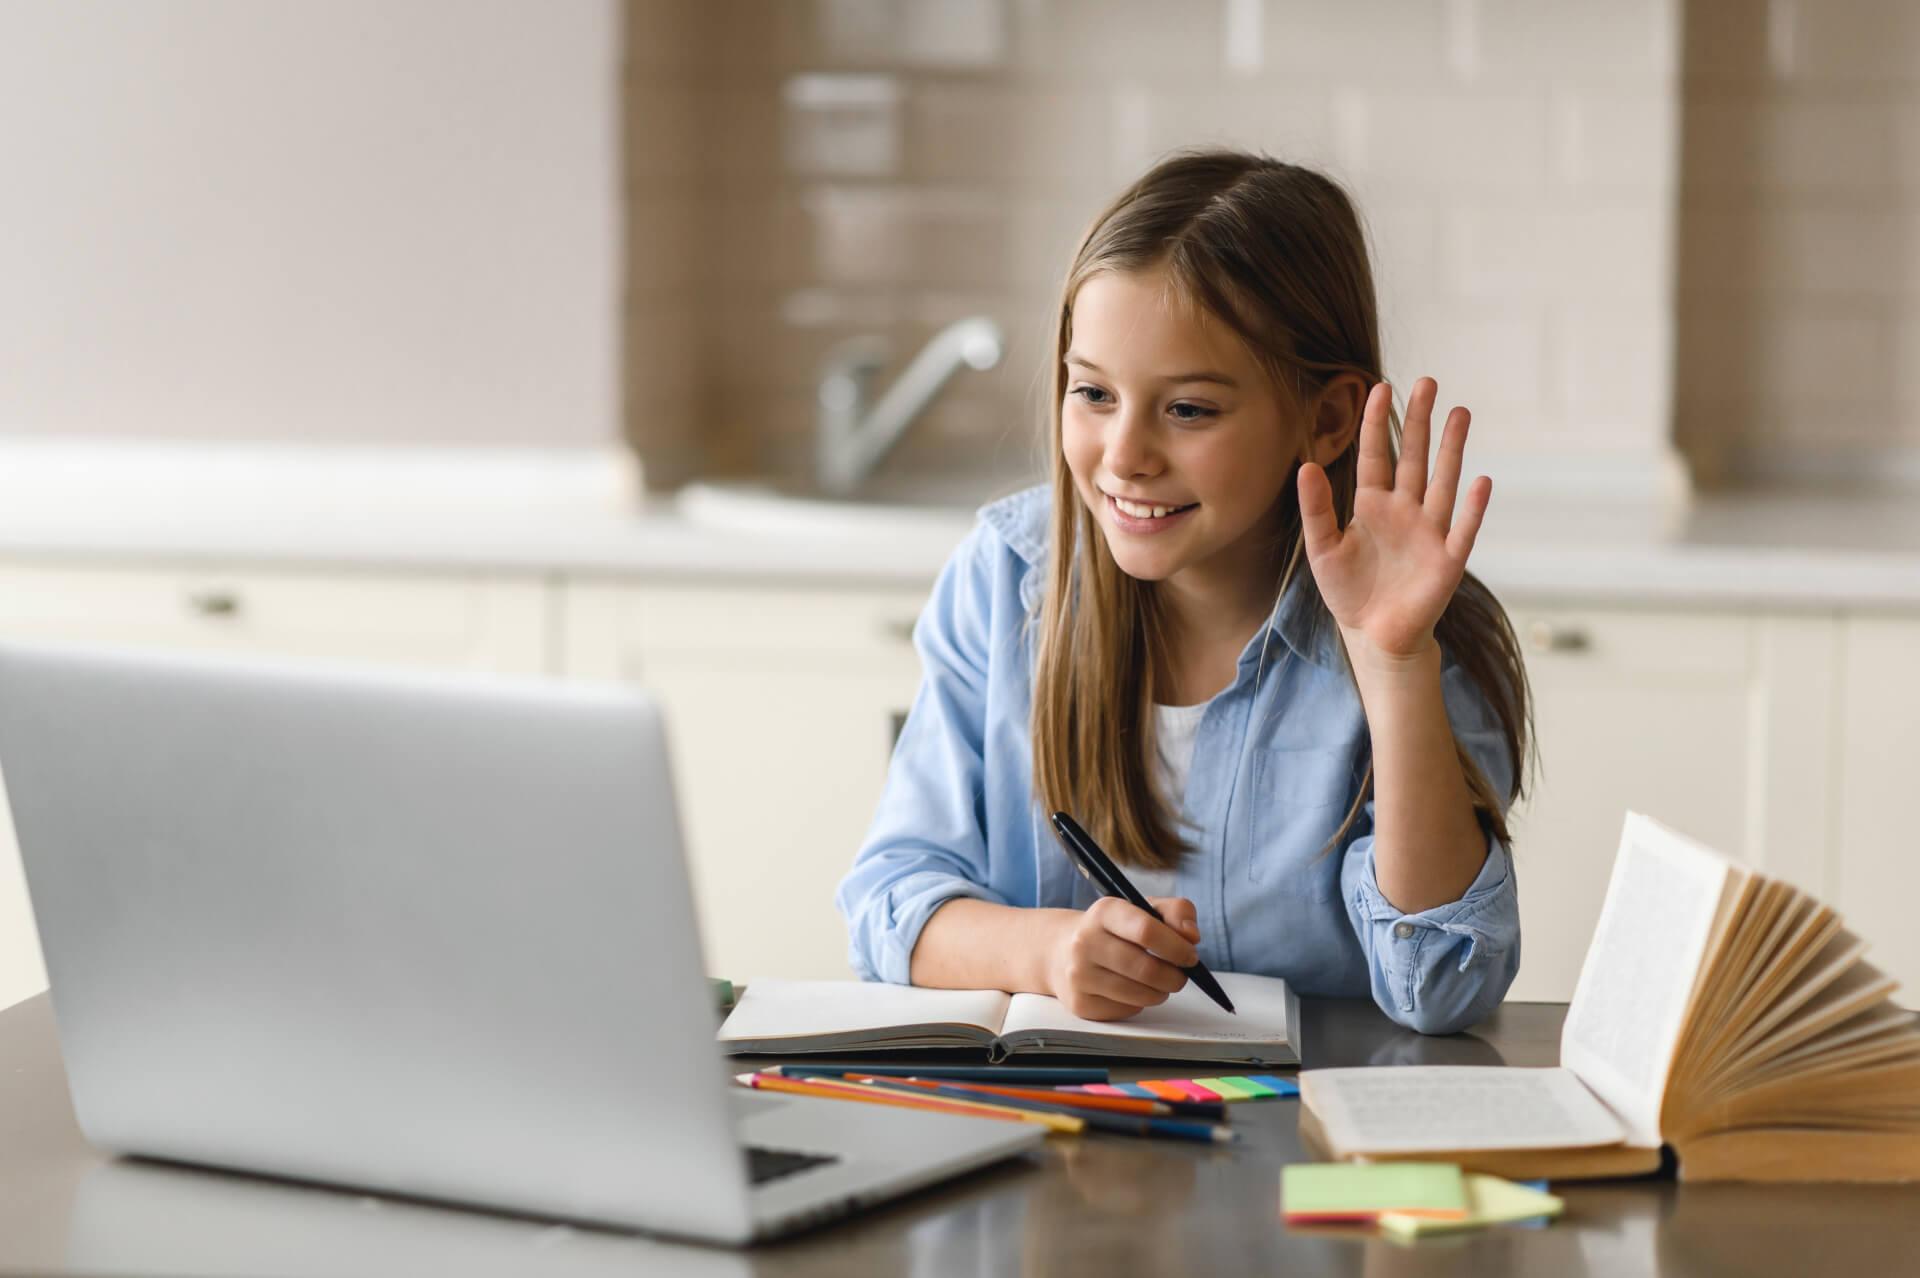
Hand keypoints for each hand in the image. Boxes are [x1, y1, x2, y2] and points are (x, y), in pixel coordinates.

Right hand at [1043, 896, 1198, 1020]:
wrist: (1061, 951)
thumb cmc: (1113, 930)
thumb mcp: (1142, 908)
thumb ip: (1176, 912)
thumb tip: (1191, 936)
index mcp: (1104, 912)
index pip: (1146, 931)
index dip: (1177, 947)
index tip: (1190, 955)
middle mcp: (1085, 942)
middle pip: (1146, 969)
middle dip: (1175, 977)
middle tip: (1181, 976)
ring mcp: (1079, 975)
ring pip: (1139, 994)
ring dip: (1160, 992)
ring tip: (1160, 983)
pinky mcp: (1080, 1003)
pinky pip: (1126, 1010)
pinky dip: (1139, 1003)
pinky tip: (1133, 990)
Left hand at [1297, 378, 1490, 663]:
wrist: (1373, 636)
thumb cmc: (1348, 591)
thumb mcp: (1323, 548)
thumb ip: (1316, 509)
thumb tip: (1306, 466)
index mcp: (1372, 504)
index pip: (1377, 454)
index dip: (1378, 422)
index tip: (1380, 387)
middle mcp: (1404, 510)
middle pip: (1414, 457)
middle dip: (1420, 421)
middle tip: (1428, 382)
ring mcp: (1429, 532)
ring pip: (1443, 482)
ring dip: (1452, 449)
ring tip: (1460, 412)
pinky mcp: (1447, 560)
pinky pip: (1462, 529)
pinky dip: (1472, 508)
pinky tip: (1480, 480)